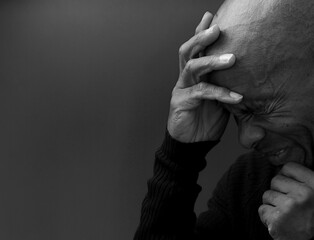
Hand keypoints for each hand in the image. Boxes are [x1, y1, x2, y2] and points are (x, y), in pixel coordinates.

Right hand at [167, 11, 242, 142]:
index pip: (195, 49)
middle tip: (216, 28)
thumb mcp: (218, 99)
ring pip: (192, 67)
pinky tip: (236, 97)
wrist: (193, 143)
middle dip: (201, 37)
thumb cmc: (206, 120)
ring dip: (211, 60)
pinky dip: (220, 93)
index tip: (210, 16)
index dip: (200, 32)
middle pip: (188, 51)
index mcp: (193, 76)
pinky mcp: (181, 102)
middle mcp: (185, 79)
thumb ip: (223, 84)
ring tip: (230, 58)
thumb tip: (242, 73)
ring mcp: (181, 89)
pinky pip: (201, 92)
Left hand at [259, 162, 313, 239]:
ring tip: (285, 213)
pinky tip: (279, 221)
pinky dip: (267, 216)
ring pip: (267, 194)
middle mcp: (304, 194)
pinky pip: (262, 209)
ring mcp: (289, 206)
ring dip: (272, 204)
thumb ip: (301, 180)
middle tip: (289, 203)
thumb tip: (279, 167)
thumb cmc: (310, 215)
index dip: (286, 175)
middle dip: (278, 191)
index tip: (289, 186)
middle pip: (275, 180)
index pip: (289, 167)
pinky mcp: (277, 219)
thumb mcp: (313, 192)